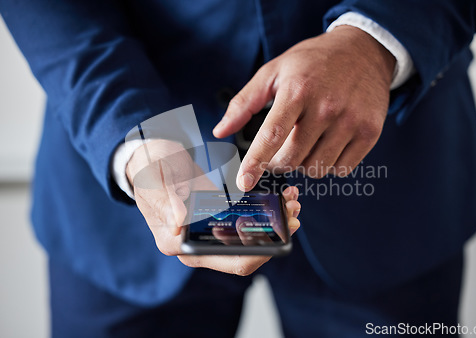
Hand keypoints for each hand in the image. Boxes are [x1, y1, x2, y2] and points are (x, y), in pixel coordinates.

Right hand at [126, 139, 300, 275]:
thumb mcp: (156, 178)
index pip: (228, 260)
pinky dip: (264, 214)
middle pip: (244, 254)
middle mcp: (195, 244)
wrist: (149, 158)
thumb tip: (178, 223)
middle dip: (272, 238)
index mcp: (176, 242)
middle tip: (292, 215)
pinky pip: (244, 225)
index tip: (279, 230)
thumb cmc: (150, 167)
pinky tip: (278, 199)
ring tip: (290, 203)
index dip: (259, 250)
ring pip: (248, 240)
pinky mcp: (216, 221)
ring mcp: (206, 234)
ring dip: (273, 225)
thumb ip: (167, 200)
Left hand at [213, 26, 395, 190]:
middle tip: (280, 149)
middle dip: (279, 162)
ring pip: (316, 169)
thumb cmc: (312, 63)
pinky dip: (329, 164)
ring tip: (308, 140)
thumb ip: (244, 102)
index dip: (255, 162)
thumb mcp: (274, 71)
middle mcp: (326, 107)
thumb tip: (220, 131)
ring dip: (305, 163)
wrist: (363, 50)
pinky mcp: (370, 132)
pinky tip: (328, 144)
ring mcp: (351, 121)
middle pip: (292, 158)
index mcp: (298, 90)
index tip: (243, 183)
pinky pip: (341, 170)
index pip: (272, 135)